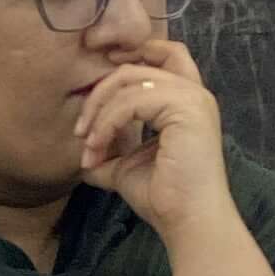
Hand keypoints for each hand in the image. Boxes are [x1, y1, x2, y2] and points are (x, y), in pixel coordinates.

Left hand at [69, 36, 230, 240]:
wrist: (187, 221)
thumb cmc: (164, 198)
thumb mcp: (127, 166)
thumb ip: (110, 150)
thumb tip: (83, 154)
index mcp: (186, 102)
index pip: (164, 54)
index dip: (132, 53)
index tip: (97, 77)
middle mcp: (194, 93)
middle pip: (136, 67)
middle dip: (100, 93)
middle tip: (80, 130)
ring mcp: (192, 98)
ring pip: (129, 81)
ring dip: (99, 113)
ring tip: (89, 148)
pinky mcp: (185, 108)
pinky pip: (131, 102)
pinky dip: (107, 124)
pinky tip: (98, 150)